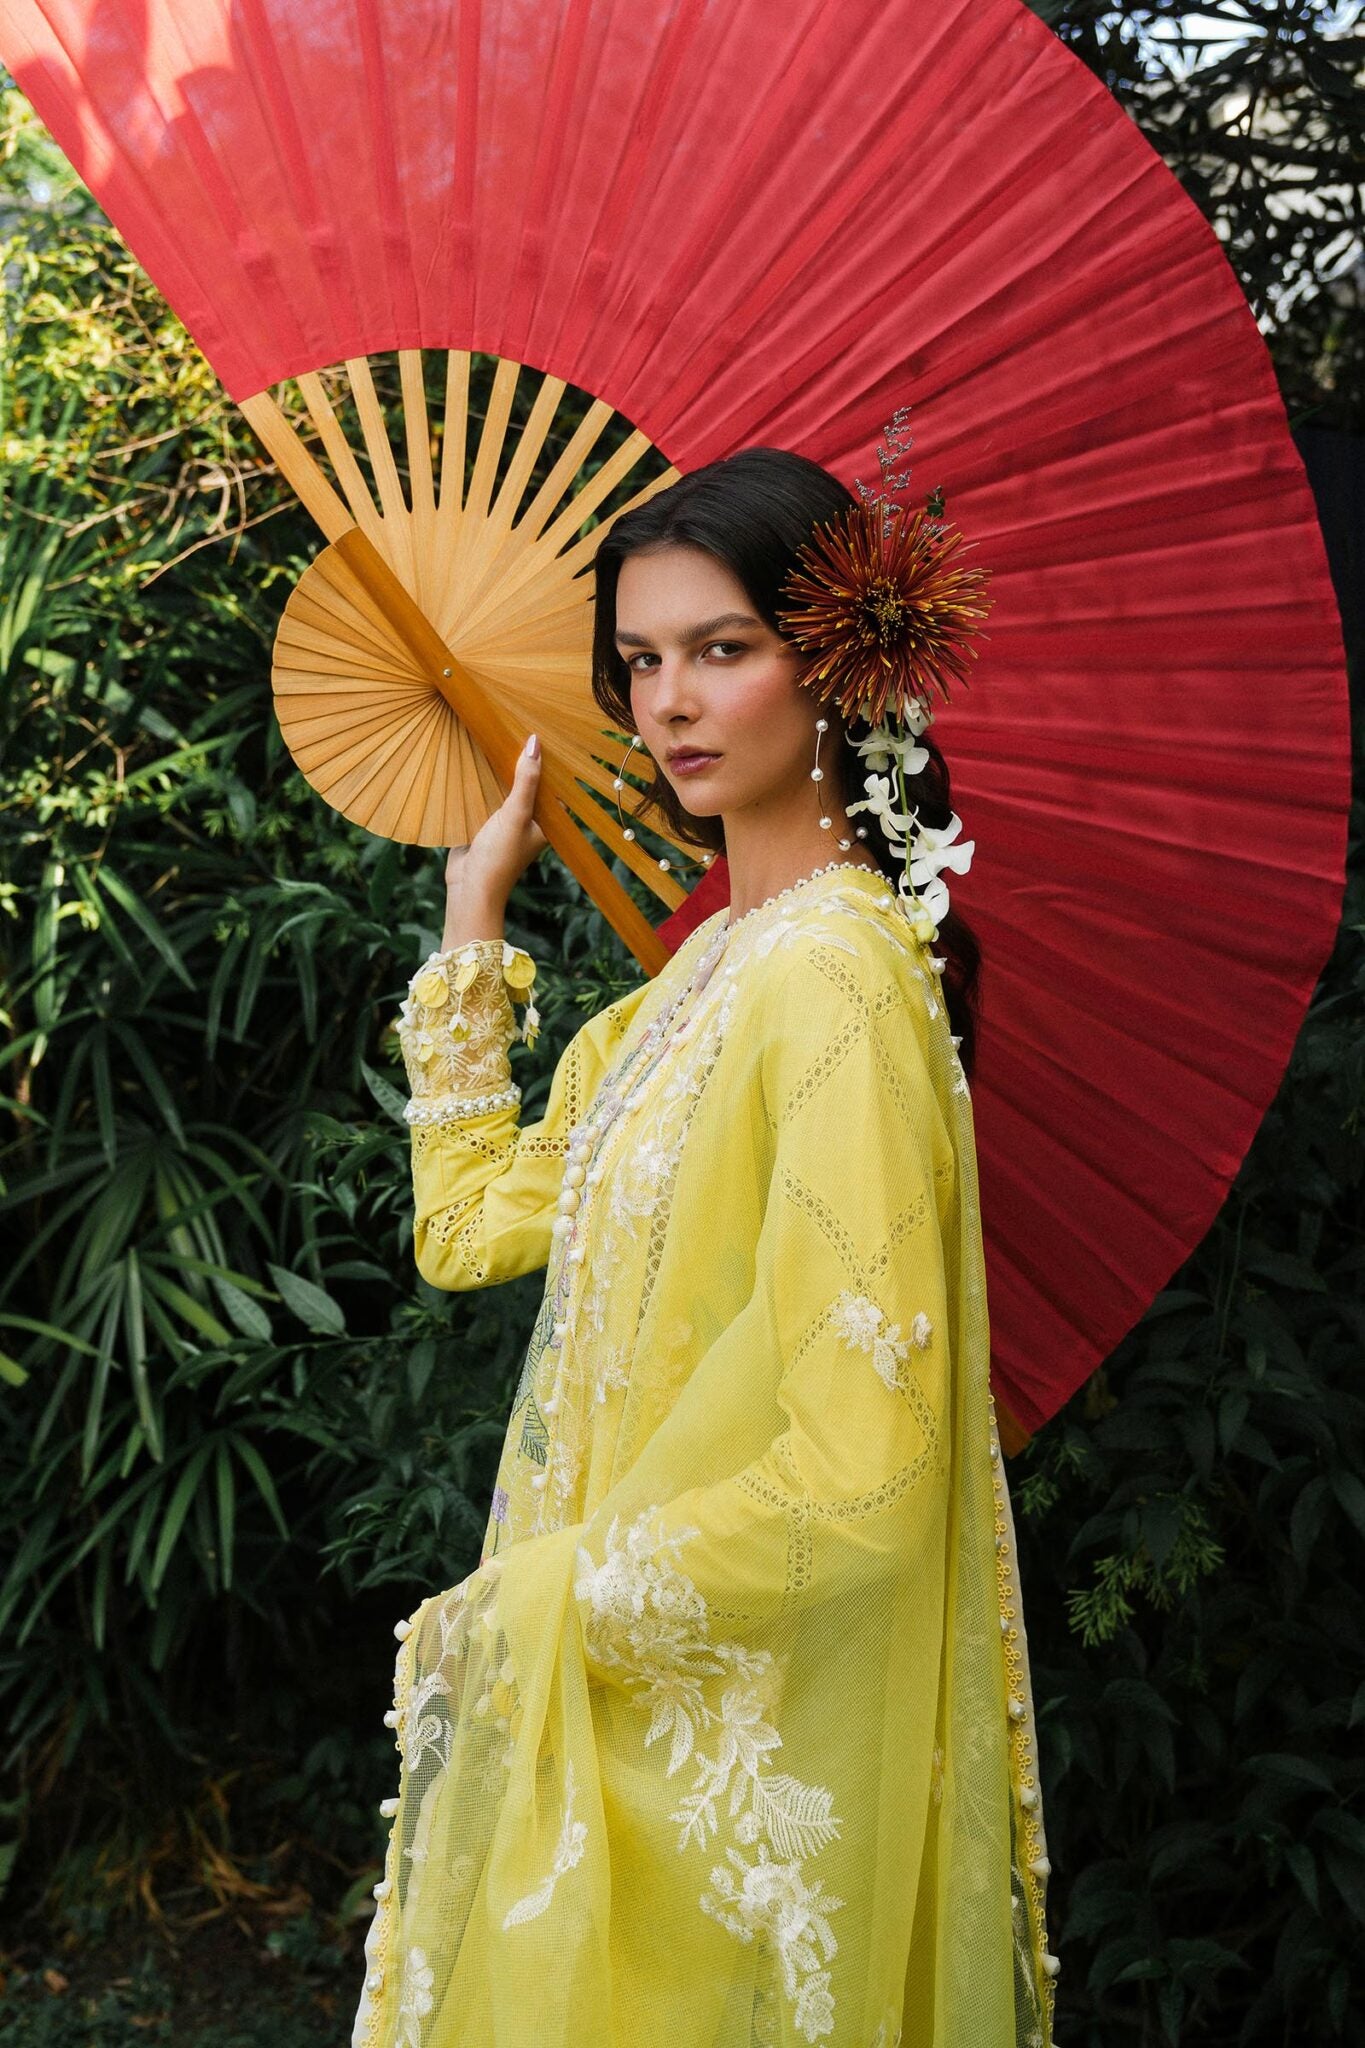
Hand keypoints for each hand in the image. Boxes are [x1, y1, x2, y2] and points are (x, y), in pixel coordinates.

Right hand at [443, 735, 547, 937]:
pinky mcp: (484, 822)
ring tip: (498, 735)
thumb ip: (526, 780)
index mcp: (546, 822)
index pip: (554, 786)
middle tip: (519, 725)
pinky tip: (476, 759)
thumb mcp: (516, 814)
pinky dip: (483, 782)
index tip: (547, 732)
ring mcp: (505, 822)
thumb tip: (535, 743)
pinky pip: (487, 796)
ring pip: (506, 789)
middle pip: (529, 784)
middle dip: (524, 762)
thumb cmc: (500, 856)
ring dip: (501, 770)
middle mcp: (528, 821)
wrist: (468, 887)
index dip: (551, 762)